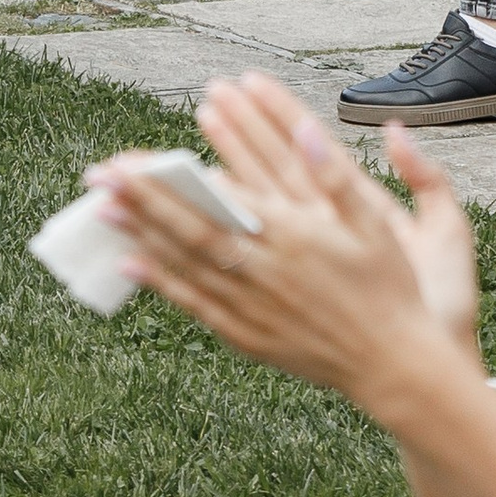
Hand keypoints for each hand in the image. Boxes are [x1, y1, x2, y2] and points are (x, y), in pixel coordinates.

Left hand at [91, 75, 465, 409]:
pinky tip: (131, 264)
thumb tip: (305, 128)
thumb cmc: (389, 289)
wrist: (397, 368)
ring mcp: (254, 310)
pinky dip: (162, 284)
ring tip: (101, 209)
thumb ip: (335, 174)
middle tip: (98, 175)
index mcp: (294, 238)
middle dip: (141, 201)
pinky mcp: (250, 338)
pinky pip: (197, 306)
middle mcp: (266, 273)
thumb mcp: (375, 225)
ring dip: (142, 236)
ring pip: (187, 267)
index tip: (135, 157)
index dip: (172, 179)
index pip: (218, 200)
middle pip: (190, 230)